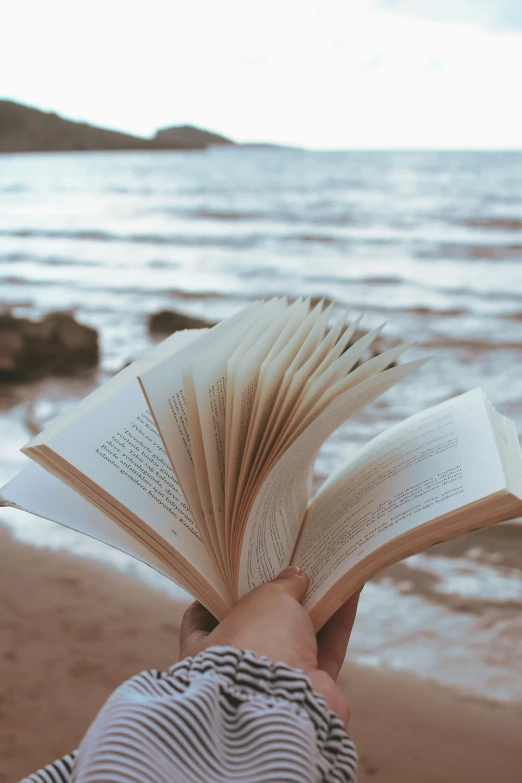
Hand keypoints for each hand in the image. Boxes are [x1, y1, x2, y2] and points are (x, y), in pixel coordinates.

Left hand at [179, 567, 360, 727]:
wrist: (284, 703)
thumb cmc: (257, 643)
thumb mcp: (267, 598)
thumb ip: (282, 584)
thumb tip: (296, 575)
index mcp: (203, 650)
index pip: (200, 618)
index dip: (218, 593)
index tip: (235, 573)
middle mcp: (235, 670)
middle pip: (258, 627)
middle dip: (276, 598)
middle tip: (290, 567)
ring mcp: (273, 683)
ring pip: (297, 638)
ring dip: (314, 606)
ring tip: (329, 572)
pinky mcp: (310, 694)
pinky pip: (326, 651)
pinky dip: (338, 622)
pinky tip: (350, 592)